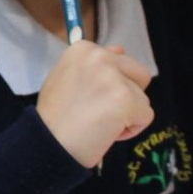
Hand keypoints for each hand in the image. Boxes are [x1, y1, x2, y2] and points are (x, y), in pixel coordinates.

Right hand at [36, 41, 153, 168]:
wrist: (46, 144)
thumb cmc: (54, 118)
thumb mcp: (66, 79)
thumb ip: (93, 66)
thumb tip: (121, 49)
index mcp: (84, 49)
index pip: (120, 63)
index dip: (109, 87)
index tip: (87, 100)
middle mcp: (99, 56)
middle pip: (139, 75)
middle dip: (126, 96)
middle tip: (97, 112)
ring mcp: (113, 77)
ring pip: (143, 98)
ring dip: (126, 115)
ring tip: (98, 124)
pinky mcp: (125, 99)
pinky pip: (146, 116)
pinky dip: (130, 130)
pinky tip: (105, 133)